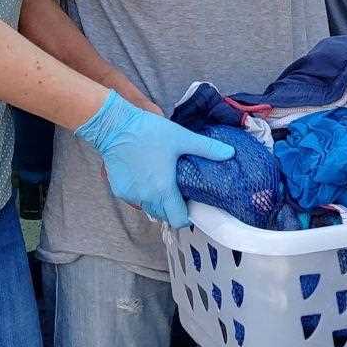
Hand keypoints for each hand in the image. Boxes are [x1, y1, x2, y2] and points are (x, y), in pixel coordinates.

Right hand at [73, 91, 230, 229]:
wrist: (115, 126)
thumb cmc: (149, 132)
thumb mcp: (182, 138)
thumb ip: (207, 148)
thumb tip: (230, 153)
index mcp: (163, 189)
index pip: (177, 219)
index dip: (187, 215)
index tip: (190, 203)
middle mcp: (146, 197)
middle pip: (163, 215)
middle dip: (172, 207)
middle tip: (179, 189)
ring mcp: (130, 195)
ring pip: (149, 208)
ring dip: (157, 201)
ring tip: (163, 181)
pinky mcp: (119, 190)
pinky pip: (136, 199)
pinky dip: (143, 193)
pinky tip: (147, 176)